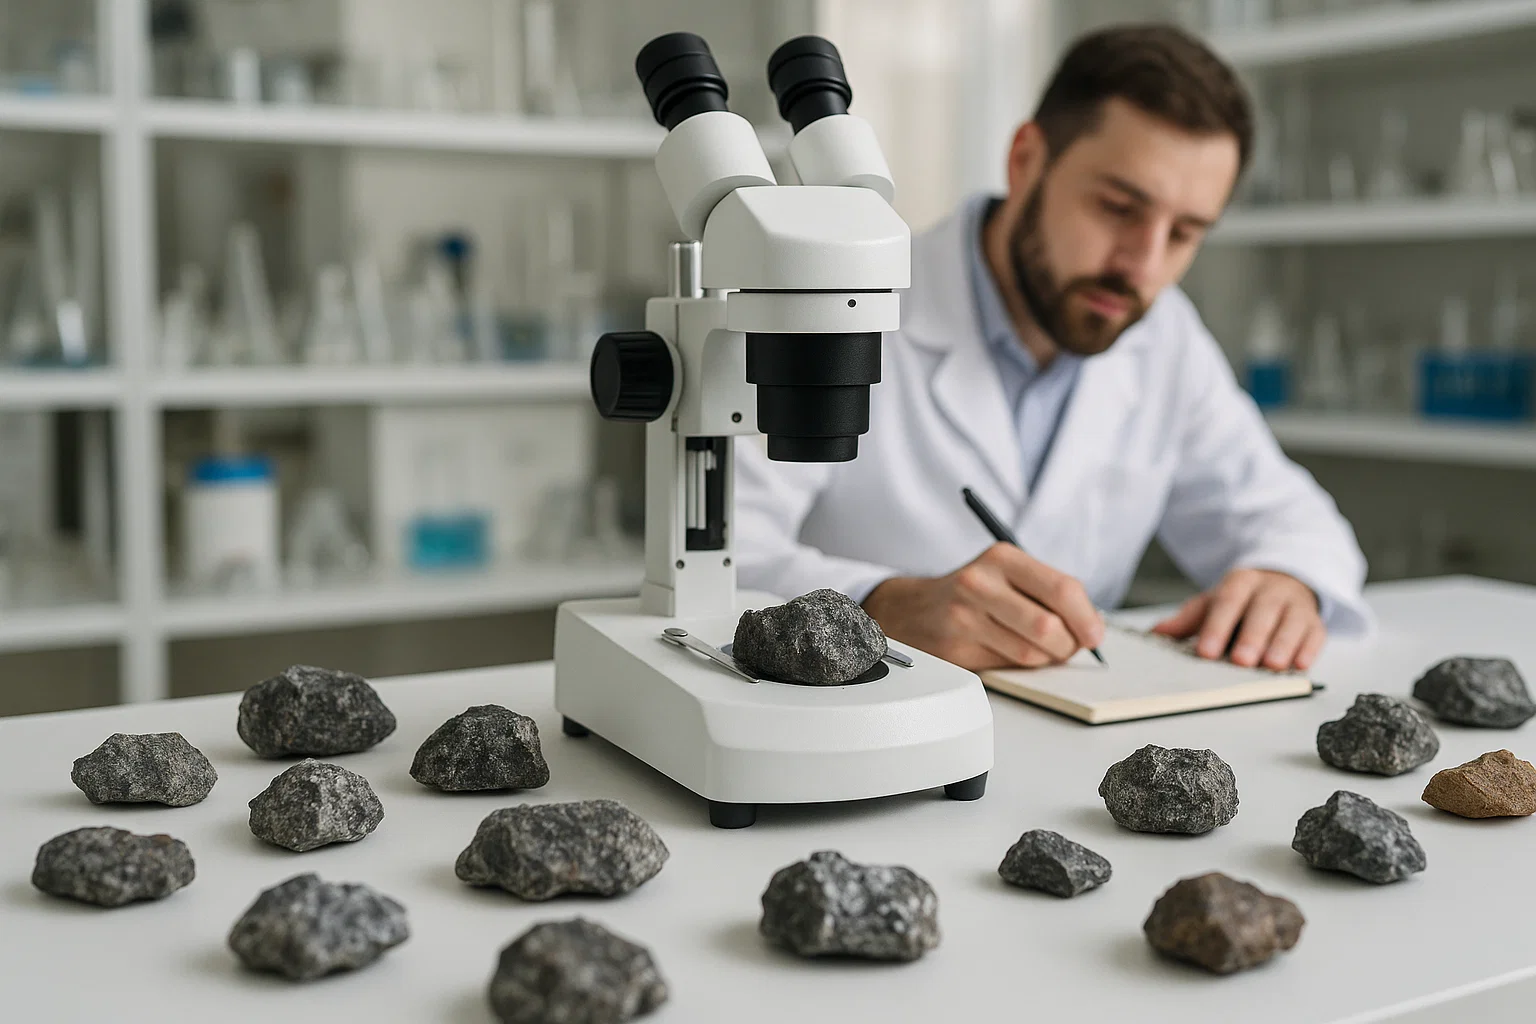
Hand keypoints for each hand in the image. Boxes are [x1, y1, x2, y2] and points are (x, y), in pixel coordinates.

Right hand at [861, 543, 1103, 671]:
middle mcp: (980, 583)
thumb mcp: (1007, 573)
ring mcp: (965, 617)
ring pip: (1030, 654)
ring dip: (1046, 659)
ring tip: (1041, 650)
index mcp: (1002, 557)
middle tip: (1070, 647)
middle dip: (1068, 645)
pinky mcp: (956, 648)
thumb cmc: (974, 593)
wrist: (914, 609)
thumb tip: (1092, 627)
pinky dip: (1020, 667)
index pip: (1061, 589)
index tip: (1095, 634)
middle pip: (1048, 626)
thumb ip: (1049, 593)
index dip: (1087, 618)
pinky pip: (1007, 667)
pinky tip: (1012, 653)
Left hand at [1152, 568, 1324, 670]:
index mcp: (1241, 583)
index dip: (1216, 628)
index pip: (1227, 603)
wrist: (1283, 582)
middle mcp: (1270, 591)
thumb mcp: (1213, 603)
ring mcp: (1295, 605)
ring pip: (1291, 622)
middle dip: (1252, 637)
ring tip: (1272, 666)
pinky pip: (1315, 634)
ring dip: (1282, 645)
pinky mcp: (1315, 623)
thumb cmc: (1243, 601)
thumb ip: (1188, 619)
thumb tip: (1157, 633)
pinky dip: (1309, 650)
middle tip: (1242, 660)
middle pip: (1262, 612)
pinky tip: (1300, 665)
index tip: (1206, 652)